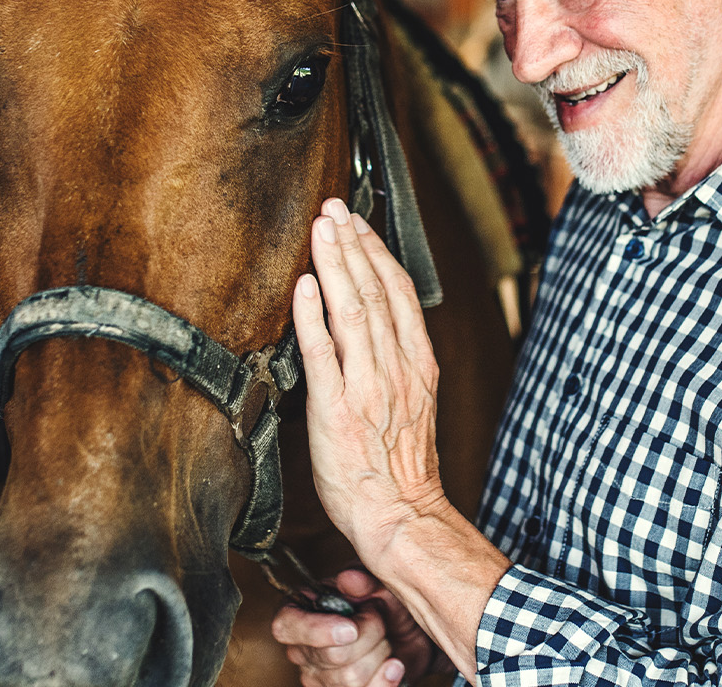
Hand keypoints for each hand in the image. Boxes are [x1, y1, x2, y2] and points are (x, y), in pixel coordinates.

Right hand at [272, 568, 441, 686]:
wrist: (404, 636)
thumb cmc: (382, 605)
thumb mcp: (378, 584)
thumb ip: (365, 580)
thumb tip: (349, 578)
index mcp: (300, 611)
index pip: (286, 626)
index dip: (316, 630)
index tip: (351, 629)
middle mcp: (302, 648)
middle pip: (330, 655)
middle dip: (369, 636)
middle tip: (380, 620)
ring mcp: (318, 677)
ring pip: (350, 678)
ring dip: (380, 656)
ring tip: (385, 641)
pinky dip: (385, 680)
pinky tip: (394, 665)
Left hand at [293, 199, 449, 560]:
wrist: (399, 513)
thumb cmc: (400, 468)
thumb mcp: (415, 404)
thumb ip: (398, 363)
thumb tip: (378, 328)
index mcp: (417, 364)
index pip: (398, 293)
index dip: (377, 252)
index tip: (358, 223)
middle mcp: (395, 368)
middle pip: (375, 290)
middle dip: (353, 244)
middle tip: (334, 208)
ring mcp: (367, 386)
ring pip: (352, 311)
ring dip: (336, 264)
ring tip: (321, 229)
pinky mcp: (337, 408)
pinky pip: (323, 353)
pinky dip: (313, 316)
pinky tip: (305, 285)